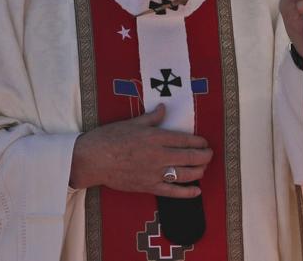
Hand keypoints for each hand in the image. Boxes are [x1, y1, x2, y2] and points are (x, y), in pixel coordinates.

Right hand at [69, 105, 210, 197]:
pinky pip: (173, 192)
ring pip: (186, 174)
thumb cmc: (109, 138)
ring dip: (199, 171)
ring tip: (203, 168)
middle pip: (191, 157)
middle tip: (209, 154)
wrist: (93, 159)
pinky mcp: (149, 186)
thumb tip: (164, 108)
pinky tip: (197, 191)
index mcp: (155, 137)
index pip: (185, 140)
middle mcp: (159, 155)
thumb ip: (151, 118)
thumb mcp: (130, 123)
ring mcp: (155, 172)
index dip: (199, 141)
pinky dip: (187, 192)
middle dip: (205, 156)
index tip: (204, 142)